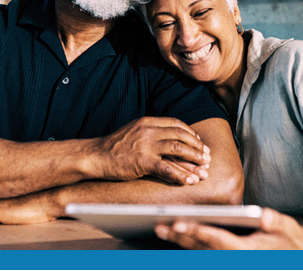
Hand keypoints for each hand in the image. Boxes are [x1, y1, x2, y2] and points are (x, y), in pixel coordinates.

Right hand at [95, 117, 210, 184]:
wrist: (95, 155)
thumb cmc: (114, 146)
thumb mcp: (133, 131)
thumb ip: (150, 132)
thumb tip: (169, 140)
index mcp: (147, 121)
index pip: (176, 124)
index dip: (190, 133)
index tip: (199, 142)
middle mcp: (148, 130)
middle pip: (181, 135)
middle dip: (197, 147)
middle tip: (207, 157)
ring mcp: (146, 145)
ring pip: (178, 149)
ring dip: (194, 159)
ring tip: (204, 169)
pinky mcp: (142, 161)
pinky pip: (167, 168)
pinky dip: (181, 175)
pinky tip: (189, 181)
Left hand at [155, 208, 302, 249]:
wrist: (295, 256)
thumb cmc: (290, 241)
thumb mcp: (288, 229)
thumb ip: (276, 222)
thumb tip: (265, 216)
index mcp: (246, 251)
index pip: (217, 240)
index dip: (197, 231)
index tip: (179, 223)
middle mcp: (234, 259)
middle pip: (202, 248)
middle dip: (180, 237)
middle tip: (160, 226)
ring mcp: (229, 262)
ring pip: (199, 253)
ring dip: (179, 242)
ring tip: (160, 229)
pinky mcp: (226, 260)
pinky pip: (203, 254)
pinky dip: (188, 246)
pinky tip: (175, 236)